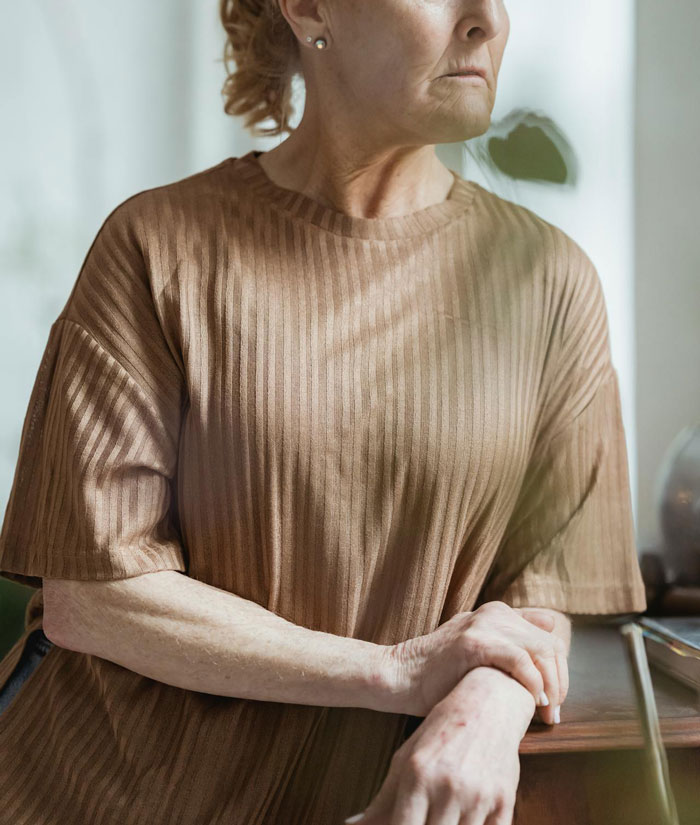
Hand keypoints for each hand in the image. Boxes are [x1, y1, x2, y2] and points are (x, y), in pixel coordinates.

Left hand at [344, 666, 531, 824]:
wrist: (489, 702)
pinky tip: (462, 821)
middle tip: (422, 821)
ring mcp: (479, 796)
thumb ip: (382, 800)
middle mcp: (448, 786)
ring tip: (440, 818)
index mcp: (417, 775)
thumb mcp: (407, 759)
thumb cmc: (440, 732)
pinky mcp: (505, 802)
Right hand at [388, 601, 567, 722]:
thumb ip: (507, 642)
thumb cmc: (440, 672)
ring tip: (546, 713)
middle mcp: (495, 612)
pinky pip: (519, 659)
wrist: (401, 676)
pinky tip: (532, 701)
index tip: (554, 697)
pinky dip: (532, 682)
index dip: (558, 667)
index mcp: (498, 612)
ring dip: (551, 685)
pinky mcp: (474, 641)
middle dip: (559, 681)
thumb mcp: (477, 647)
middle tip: (553, 714)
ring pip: (541, 650)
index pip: (549, 633)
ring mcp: (484, 624)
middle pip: (550, 643)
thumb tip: (548, 636)